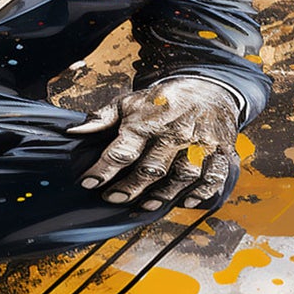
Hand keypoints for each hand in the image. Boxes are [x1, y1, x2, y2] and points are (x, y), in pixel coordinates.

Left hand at [70, 77, 240, 210]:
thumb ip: (102, 118)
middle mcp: (175, 133)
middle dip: (130, 187)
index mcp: (149, 121)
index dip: (103, 170)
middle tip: (113, 198)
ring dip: (162, 195)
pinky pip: (213, 177)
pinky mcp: (220, 150)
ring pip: (181, 177)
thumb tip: (73, 132)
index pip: (122, 150)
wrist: (209, 86)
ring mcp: (200, 143)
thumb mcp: (130, 102)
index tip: (88, 183)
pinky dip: (200, 193)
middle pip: (151, 168)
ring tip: (145, 206)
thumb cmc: (164, 100)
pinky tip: (184, 201)